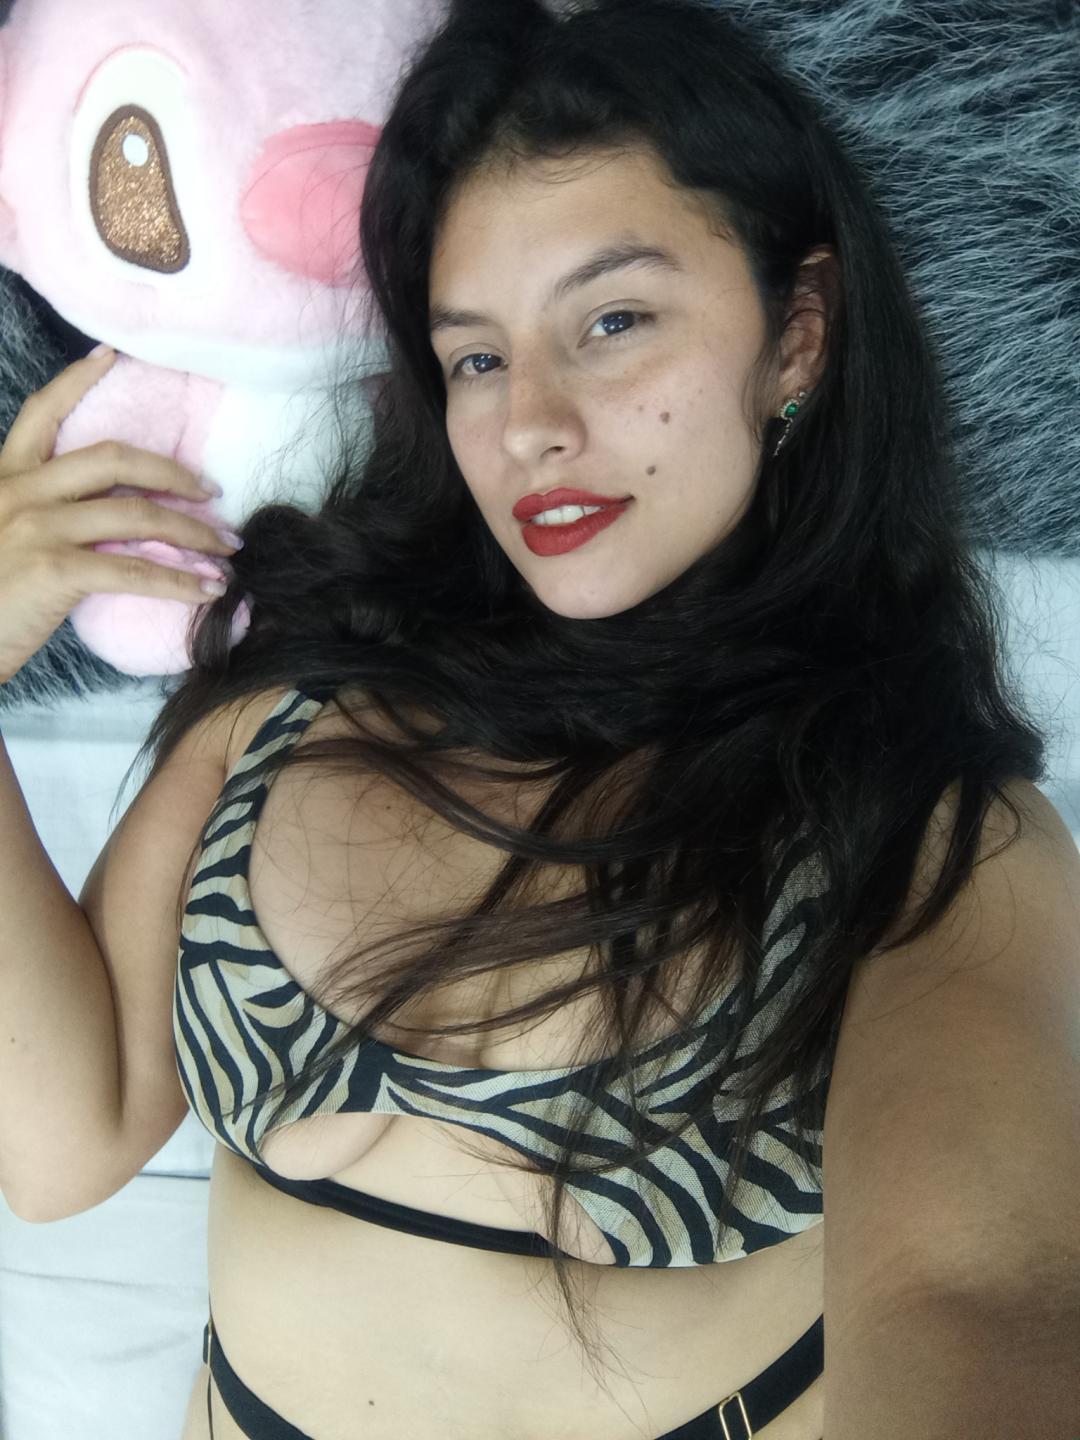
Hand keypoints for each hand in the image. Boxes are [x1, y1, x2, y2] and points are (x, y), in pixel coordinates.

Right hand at [0, 348, 240, 682]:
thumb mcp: (5, 539)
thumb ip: (47, 517)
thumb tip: (115, 518)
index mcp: (4, 479)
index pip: (41, 413)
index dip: (76, 379)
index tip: (110, 356)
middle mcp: (18, 492)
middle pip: (112, 458)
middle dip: (172, 472)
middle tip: (211, 491)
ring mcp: (36, 527)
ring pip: (136, 513)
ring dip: (194, 531)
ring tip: (227, 548)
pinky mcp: (54, 569)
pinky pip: (135, 569)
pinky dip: (182, 581)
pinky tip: (211, 589)